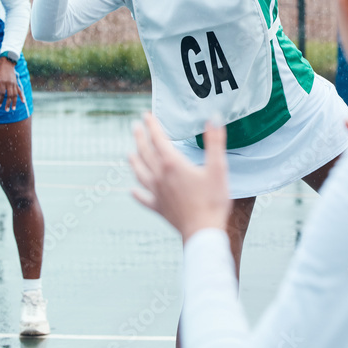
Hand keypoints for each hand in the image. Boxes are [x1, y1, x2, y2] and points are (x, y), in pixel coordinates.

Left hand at [0, 57, 22, 110]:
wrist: (7, 64)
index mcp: (2, 82)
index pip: (2, 93)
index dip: (0, 100)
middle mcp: (9, 83)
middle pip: (10, 95)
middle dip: (8, 103)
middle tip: (6, 110)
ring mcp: (14, 84)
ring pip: (15, 94)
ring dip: (14, 102)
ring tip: (13, 108)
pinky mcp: (16, 83)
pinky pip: (20, 91)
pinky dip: (22, 96)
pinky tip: (23, 101)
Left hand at [129, 113, 231, 239]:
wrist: (203, 231)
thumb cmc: (213, 200)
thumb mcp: (218, 168)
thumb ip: (215, 142)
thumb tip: (213, 118)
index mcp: (173, 164)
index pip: (158, 140)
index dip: (152, 126)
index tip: (146, 115)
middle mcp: (160, 176)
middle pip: (145, 153)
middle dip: (139, 138)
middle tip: (135, 127)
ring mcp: (157, 193)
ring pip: (140, 173)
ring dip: (134, 162)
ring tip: (129, 154)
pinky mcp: (159, 208)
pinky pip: (143, 199)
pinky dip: (137, 193)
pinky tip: (132, 191)